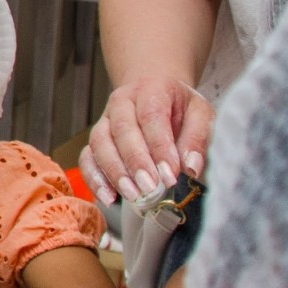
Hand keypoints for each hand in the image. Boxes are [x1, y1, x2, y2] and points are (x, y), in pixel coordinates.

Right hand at [80, 76, 212, 204]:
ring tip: (132, 194)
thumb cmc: (180, 107)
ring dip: (114, 172)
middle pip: (121, 130)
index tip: (171, 174)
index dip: (159, 147)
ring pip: (100, 144)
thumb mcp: (201, 114)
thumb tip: (191, 168)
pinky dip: (94, 178)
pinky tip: (108, 197)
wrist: (155, 93)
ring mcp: (105, 120)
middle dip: (135, 161)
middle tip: (150, 187)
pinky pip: (87, 157)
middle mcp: (121, 102)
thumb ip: (198, 139)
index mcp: (150, 90)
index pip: (151, 116)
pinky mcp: (96, 140)